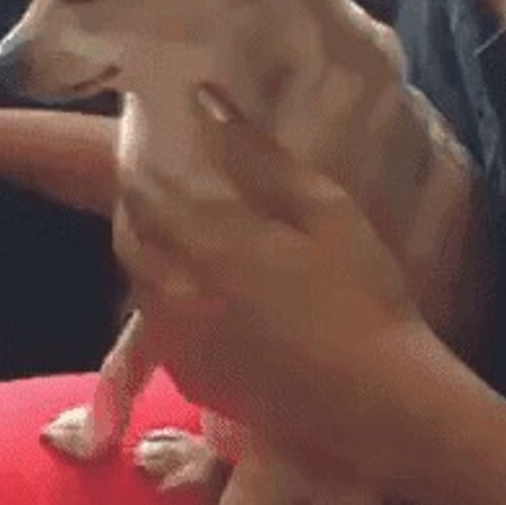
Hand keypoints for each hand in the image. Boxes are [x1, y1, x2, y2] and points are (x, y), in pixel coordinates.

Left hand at [120, 84, 426, 482]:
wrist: (374, 403)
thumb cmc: (362, 298)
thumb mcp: (326, 211)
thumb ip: (261, 156)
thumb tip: (207, 101)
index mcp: (205, 245)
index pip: (140, 194)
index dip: (138, 166)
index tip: (151, 146)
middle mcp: (175, 294)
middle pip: (131, 241)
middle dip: (140, 211)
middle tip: (168, 192)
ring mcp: (180, 344)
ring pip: (140, 286)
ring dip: (151, 257)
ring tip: (184, 241)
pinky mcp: (194, 380)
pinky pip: (159, 330)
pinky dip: (166, 304)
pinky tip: (203, 299)